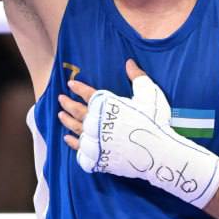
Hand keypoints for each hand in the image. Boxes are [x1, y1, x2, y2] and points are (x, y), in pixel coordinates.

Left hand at [58, 59, 218, 208]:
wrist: (158, 152)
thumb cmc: (155, 121)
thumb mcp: (149, 94)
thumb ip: (138, 77)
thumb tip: (129, 62)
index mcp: (107, 106)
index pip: (89, 93)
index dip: (78, 88)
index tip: (71, 84)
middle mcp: (97, 122)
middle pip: (77, 111)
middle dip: (67, 104)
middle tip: (60, 99)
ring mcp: (96, 140)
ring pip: (76, 129)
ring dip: (67, 121)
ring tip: (60, 115)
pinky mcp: (99, 157)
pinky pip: (80, 149)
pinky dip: (73, 143)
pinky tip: (68, 139)